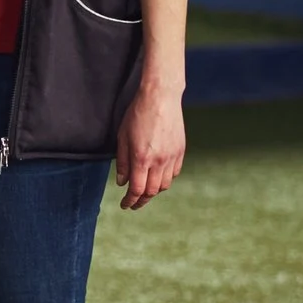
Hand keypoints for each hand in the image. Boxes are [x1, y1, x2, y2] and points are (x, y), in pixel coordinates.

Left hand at [114, 77, 184, 209]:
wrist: (161, 97)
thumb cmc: (137, 115)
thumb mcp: (122, 137)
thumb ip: (122, 162)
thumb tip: (122, 183)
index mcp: (141, 158)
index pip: (137, 190)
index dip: (130, 201)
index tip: (125, 205)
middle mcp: (159, 161)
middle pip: (152, 191)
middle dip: (141, 200)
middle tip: (133, 203)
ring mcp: (172, 156)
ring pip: (165, 185)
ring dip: (154, 191)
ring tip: (145, 190)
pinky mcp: (180, 151)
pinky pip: (174, 173)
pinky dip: (165, 179)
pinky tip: (158, 177)